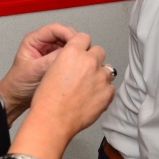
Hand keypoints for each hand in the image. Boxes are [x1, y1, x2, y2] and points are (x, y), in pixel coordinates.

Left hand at [0, 23, 78, 123]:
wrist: (16, 99)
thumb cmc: (18, 84)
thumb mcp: (35, 71)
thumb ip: (52, 60)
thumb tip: (70, 53)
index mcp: (34, 40)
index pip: (55, 29)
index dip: (68, 34)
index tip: (77, 43)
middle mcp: (43, 44)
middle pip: (65, 34)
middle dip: (74, 42)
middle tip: (82, 52)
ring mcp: (50, 52)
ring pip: (69, 45)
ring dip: (75, 52)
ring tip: (80, 60)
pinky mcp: (56, 61)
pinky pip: (69, 56)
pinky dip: (74, 60)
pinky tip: (77, 66)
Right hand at [8, 33, 115, 158]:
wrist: (53, 120)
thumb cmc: (47, 100)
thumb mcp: (51, 69)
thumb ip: (68, 61)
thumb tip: (77, 61)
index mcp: (72, 53)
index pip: (84, 38)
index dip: (82, 46)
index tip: (82, 52)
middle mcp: (89, 62)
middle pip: (99, 51)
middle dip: (93, 59)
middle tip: (84, 72)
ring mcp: (100, 77)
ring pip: (107, 69)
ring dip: (99, 75)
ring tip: (87, 88)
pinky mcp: (108, 92)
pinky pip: (110, 87)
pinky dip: (104, 91)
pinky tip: (91, 98)